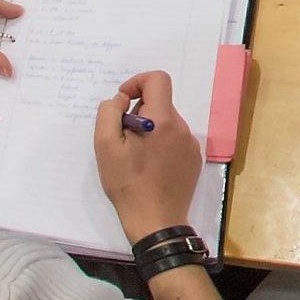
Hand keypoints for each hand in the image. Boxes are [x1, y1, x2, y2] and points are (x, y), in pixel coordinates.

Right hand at [93, 70, 206, 242]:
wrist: (155, 220)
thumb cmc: (127, 184)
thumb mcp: (105, 146)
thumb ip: (109, 113)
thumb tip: (121, 99)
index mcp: (163, 120)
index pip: (158, 79)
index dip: (137, 83)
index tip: (123, 102)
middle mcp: (182, 127)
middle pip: (160, 103)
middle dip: (140, 113)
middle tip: (124, 140)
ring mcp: (190, 144)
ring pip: (167, 122)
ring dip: (150, 130)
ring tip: (136, 157)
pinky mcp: (194, 159)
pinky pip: (175, 139)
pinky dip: (161, 144)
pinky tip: (150, 167)